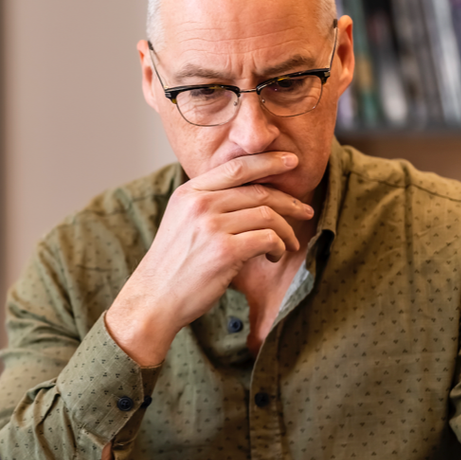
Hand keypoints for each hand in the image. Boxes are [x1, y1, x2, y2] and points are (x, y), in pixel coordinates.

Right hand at [105, 152, 313, 365]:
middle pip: (258, 191)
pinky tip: (275, 255)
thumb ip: (208, 203)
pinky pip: (267, 239)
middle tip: (304, 210)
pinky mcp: (225, 251)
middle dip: (288, 201)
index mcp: (189, 192)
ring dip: (285, 230)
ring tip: (288, 244)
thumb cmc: (174, 263)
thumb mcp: (182, 221)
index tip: (291, 161)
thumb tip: (249, 193)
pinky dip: (278, 246)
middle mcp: (200, 204)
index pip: (236, 167)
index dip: (269, 161)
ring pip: (267, 215)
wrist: (155, 298)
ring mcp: (212, 226)